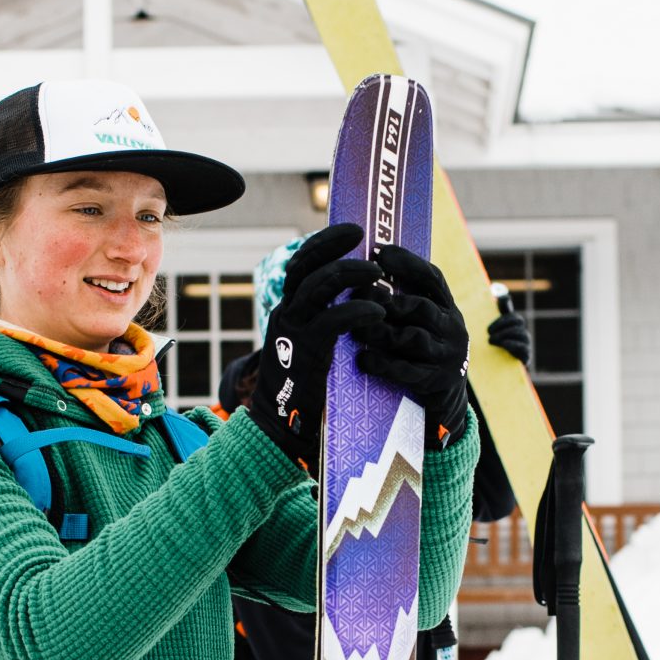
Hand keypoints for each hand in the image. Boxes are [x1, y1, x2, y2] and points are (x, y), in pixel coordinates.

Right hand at [247, 223, 385, 469]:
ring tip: (378, 274)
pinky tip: (378, 312)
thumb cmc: (306, 389)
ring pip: (319, 286)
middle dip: (335, 245)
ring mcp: (294, 332)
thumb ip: (327, 321)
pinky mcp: (307, 353)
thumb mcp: (312, 346)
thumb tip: (361, 296)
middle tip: (365, 238)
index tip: (352, 230)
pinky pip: (333, 321)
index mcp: (288, 310)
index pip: (302, 263)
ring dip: (352, 274)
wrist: (281, 429)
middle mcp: (286, 315)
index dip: (325, 242)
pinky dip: (358, 310)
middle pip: (306, 265)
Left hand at [353, 246, 470, 444]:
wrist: (445, 403)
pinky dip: (383, 364)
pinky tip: (363, 360)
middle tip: (355, 296)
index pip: (432, 278)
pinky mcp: (438, 382)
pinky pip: (408, 370)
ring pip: (413, 337)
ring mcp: (449, 356)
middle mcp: (454, 328)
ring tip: (356, 331)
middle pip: (419, 307)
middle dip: (385, 302)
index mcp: (448, 307)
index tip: (380, 252)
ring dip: (380, 332)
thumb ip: (403, 302)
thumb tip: (363, 274)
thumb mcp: (422, 324)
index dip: (408, 263)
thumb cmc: (422, 354)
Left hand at [486, 302, 532, 367]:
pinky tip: (504, 344)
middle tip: (488, 332)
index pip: (510, 311)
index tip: (497, 301)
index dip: (505, 304)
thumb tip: (498, 297)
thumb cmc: (491, 352)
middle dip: (502, 324)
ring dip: (505, 334)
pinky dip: (513, 344)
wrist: (494, 374)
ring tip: (491, 340)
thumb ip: (492, 319)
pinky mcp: (526, 357)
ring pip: (520, 333)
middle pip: (517, 320)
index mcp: (511, 326)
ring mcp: (525, 344)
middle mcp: (521, 333)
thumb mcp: (489, 335)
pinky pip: (524, 348)